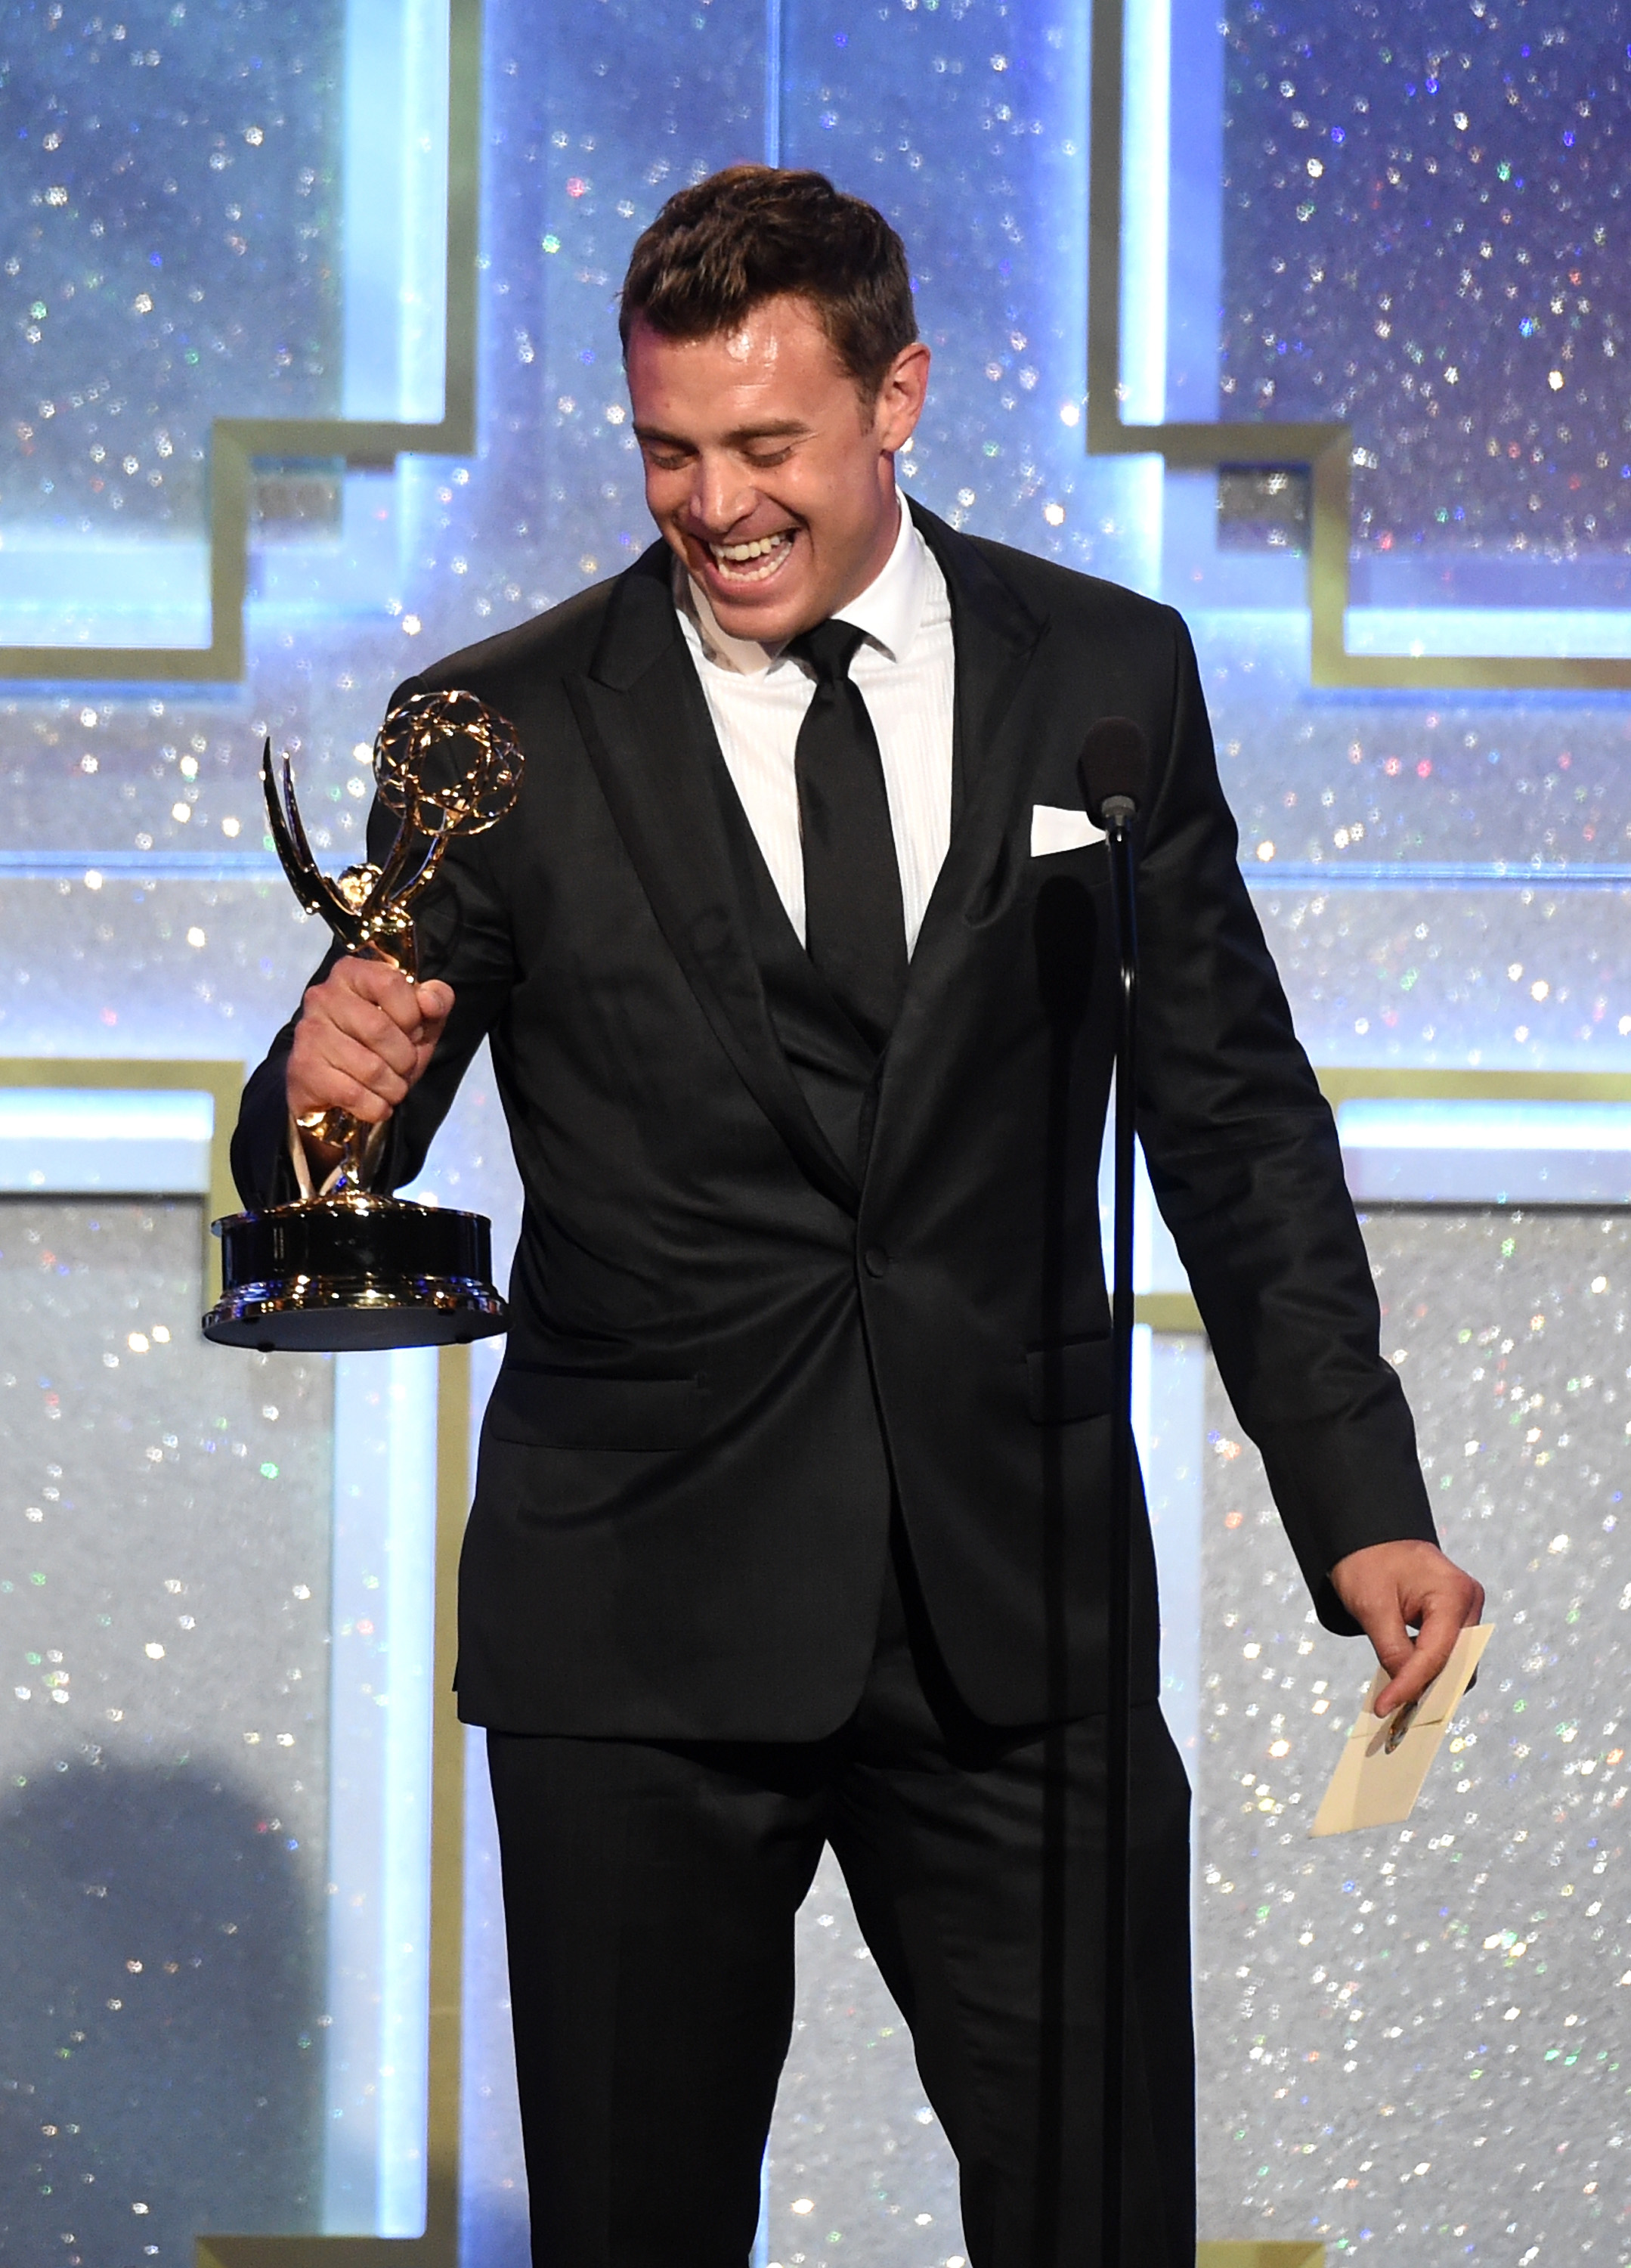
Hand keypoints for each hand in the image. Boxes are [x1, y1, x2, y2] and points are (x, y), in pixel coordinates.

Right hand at [286, 957, 454, 1127]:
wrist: (336, 1085)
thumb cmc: (382, 1045)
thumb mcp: (417, 1019)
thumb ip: (435, 1001)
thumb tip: (429, 1001)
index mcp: (351, 973)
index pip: (390, 983)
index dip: (412, 1015)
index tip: (412, 1032)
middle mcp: (323, 996)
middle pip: (379, 1029)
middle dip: (405, 1059)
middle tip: (404, 1067)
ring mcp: (310, 1032)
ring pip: (370, 1068)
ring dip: (393, 1088)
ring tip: (391, 1087)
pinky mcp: (303, 1068)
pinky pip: (353, 1094)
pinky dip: (375, 1107)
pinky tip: (375, 1103)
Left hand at [1329, 1538, 1485, 1718]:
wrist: (1370, 1536)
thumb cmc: (1368, 1561)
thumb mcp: (1372, 1605)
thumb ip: (1391, 1649)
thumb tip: (1404, 1690)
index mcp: (1452, 1593)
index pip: (1436, 1654)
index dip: (1411, 1686)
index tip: (1385, 1710)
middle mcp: (1468, 1602)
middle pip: (1457, 1664)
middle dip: (1428, 1691)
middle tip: (1395, 1717)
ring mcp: (1466, 1610)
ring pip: (1456, 1662)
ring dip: (1429, 1682)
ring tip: (1397, 1703)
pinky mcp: (1456, 1617)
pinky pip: (1448, 1652)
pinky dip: (1428, 1669)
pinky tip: (1403, 1681)